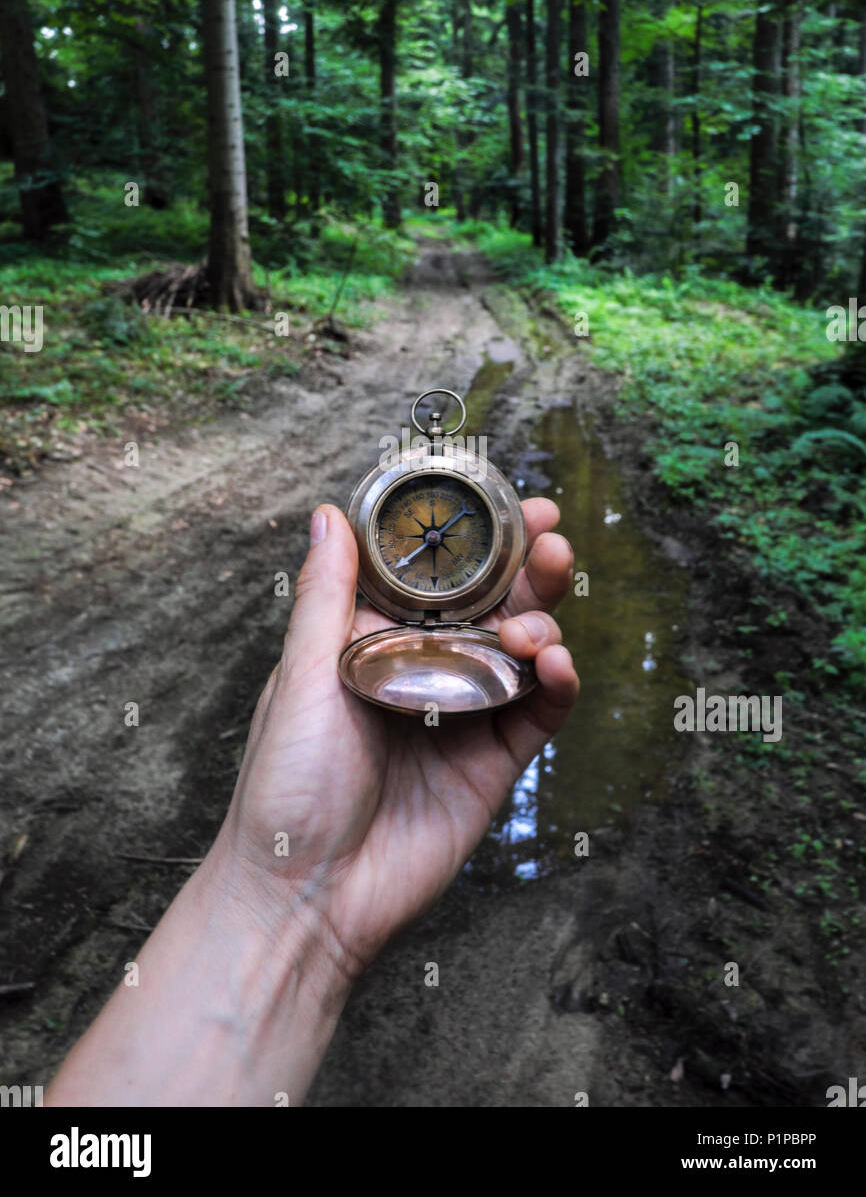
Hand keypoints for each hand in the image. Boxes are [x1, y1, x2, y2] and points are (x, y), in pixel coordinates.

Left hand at [217, 498, 578, 984]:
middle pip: (491, 604)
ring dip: (543, 623)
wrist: (304, 896)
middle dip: (527, 567)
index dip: (475, 538)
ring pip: (522, 652)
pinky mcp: (492, 765)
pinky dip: (556, 684)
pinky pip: (537, 713)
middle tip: (550, 539)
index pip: (436, 575)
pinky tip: (554, 666)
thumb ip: (327, 597)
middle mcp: (423, 671)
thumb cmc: (283, 787)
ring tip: (537, 626)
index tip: (508, 503)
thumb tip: (330, 513)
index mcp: (373, 642)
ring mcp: (462, 717)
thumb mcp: (299, 678)